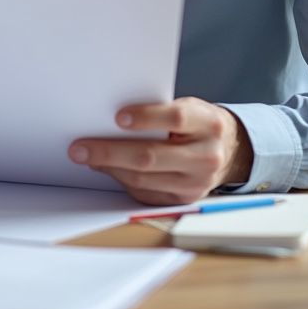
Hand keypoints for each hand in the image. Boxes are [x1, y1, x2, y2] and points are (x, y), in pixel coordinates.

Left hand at [68, 98, 253, 204]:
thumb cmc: (196, 122)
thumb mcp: (189, 107)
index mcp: (208, 124)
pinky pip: (146, 193)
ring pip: (144, 179)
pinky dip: (121, 180)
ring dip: (110, 168)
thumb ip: (159, 111)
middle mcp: (206, 156)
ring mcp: (196, 184)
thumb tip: (111, 119)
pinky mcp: (184, 200)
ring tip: (86, 157)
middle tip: (79, 147)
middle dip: (110, 151)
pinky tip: (105, 168)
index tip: (117, 116)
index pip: (177, 118)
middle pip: (152, 156)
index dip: (146, 117)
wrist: (228, 151)